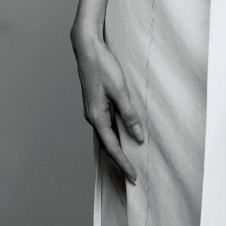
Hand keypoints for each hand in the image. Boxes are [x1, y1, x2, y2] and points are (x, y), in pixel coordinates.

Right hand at [71, 20, 143, 182]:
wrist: (87, 48)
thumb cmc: (103, 66)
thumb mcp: (120, 90)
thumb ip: (129, 114)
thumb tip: (137, 136)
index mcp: (97, 116)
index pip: (112, 147)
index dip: (123, 163)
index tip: (133, 177)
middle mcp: (92, 117)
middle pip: (107, 146)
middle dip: (119, 162)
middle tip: (131, 177)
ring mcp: (93, 111)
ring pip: (106, 137)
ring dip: (117, 151)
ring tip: (128, 163)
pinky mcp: (96, 104)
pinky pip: (106, 126)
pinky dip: (114, 137)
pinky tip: (123, 139)